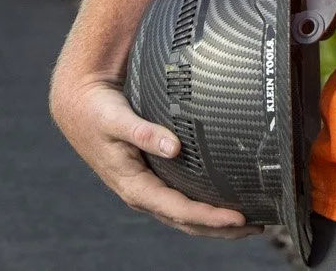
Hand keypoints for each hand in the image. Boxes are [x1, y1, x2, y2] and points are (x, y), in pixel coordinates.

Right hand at [49, 73, 264, 239]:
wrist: (79, 106)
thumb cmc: (96, 113)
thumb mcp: (117, 120)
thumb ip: (144, 133)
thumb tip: (173, 147)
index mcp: (134, 186)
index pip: (179, 210)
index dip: (210, 216)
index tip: (239, 217)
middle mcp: (143, 193)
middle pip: (186, 221)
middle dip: (221, 228)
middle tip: (257, 226)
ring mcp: (148, 187)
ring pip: (186, 215)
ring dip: (216, 221)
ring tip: (249, 222)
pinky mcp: (153, 177)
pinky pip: (182, 199)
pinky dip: (204, 205)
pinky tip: (224, 199)